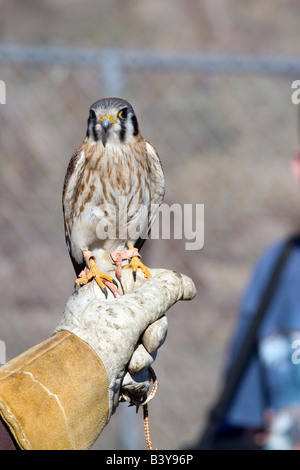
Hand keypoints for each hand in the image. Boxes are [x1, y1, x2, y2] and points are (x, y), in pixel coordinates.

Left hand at [55, 267, 195, 417]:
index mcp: (104, 292)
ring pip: (149, 343)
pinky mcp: (116, 367)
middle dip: (153, 333)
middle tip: (144, 341)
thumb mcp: (131, 313)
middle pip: (152, 314)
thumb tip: (189, 286)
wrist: (71, 397)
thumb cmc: (96, 345)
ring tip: (128, 365)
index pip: (142, 278)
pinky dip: (137, 377)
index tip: (185, 291)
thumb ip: (162, 294)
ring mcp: (112, 342)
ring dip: (144, 357)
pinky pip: (141, 368)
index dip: (164, 285)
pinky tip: (124, 382)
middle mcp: (107, 314)